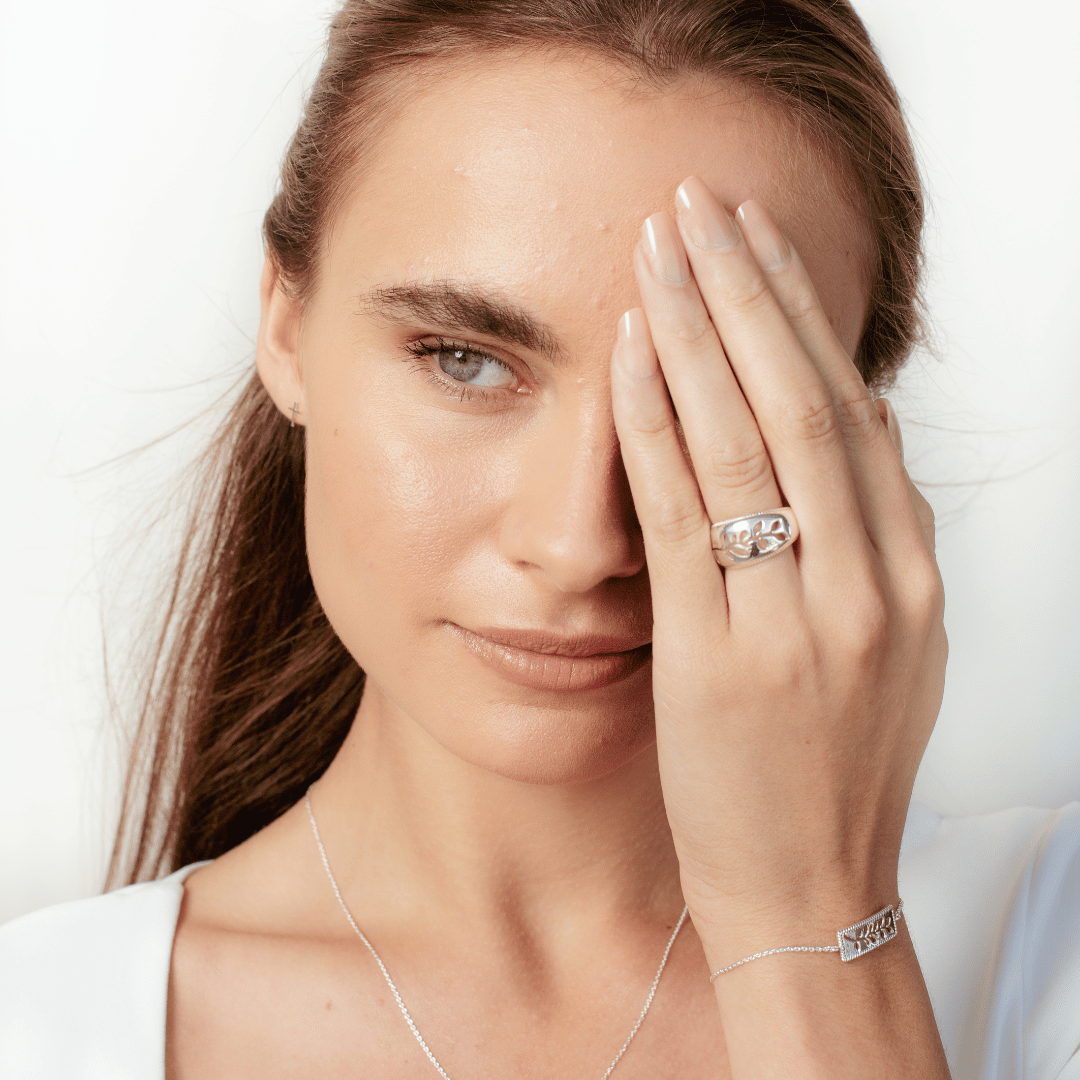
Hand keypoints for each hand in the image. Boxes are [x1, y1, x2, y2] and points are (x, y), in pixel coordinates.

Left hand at [610, 178, 946, 949]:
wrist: (809, 892)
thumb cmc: (830, 771)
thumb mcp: (882, 649)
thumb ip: (871, 540)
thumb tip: (843, 427)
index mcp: (910, 575)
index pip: (852, 409)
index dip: (801, 314)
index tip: (757, 244)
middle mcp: (869, 584)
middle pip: (807, 397)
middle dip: (749, 288)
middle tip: (704, 204)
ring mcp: (801, 622)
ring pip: (751, 438)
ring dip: (699, 331)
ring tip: (658, 248)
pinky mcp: (722, 660)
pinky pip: (686, 516)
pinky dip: (654, 427)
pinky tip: (626, 358)